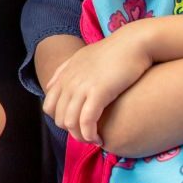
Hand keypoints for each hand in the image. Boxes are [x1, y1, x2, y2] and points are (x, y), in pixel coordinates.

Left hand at [43, 25, 152, 144]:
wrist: (134, 42)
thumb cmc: (113, 51)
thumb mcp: (82, 57)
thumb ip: (65, 71)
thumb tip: (52, 84)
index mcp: (64, 76)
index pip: (49, 106)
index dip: (61, 120)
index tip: (77, 124)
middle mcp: (69, 82)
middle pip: (58, 117)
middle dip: (71, 131)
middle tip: (88, 135)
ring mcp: (82, 86)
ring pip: (70, 122)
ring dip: (80, 136)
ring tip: (94, 140)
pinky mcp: (99, 91)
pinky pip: (86, 121)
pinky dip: (90, 134)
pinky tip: (100, 138)